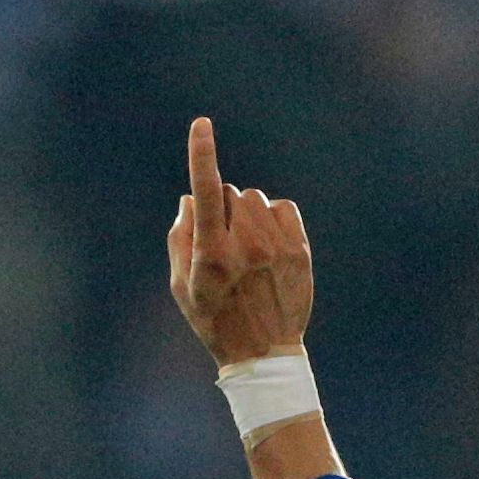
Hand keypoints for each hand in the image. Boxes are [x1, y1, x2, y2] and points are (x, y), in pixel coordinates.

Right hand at [168, 115, 312, 366]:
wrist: (264, 354)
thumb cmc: (214, 319)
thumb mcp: (181, 287)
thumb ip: (179, 238)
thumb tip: (191, 199)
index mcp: (212, 253)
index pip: (207, 192)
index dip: (202, 155)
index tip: (202, 125)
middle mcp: (246, 245)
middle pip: (229, 192)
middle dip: (222, 208)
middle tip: (223, 245)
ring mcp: (276, 246)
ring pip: (254, 198)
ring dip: (247, 213)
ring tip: (248, 250)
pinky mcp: (299, 249)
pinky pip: (282, 208)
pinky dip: (273, 218)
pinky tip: (269, 245)